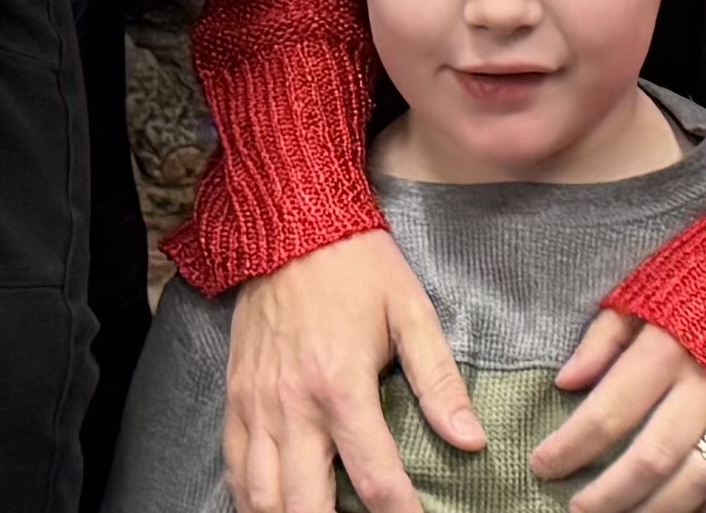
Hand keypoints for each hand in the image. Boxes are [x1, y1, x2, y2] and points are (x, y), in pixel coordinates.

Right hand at [224, 230, 482, 512]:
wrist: (286, 221)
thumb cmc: (356, 266)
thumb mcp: (411, 311)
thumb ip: (439, 380)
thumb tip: (472, 439)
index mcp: (341, 386)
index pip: (375, 480)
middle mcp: (293, 405)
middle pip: (306, 505)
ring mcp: (257, 404)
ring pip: (260, 497)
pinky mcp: (235, 397)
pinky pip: (234, 467)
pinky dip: (252, 500)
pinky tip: (274, 509)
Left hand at [532, 312, 705, 512]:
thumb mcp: (653, 284)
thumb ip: (607, 334)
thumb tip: (565, 380)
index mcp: (668, 346)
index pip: (608, 412)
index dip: (571, 446)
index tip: (541, 464)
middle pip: (650, 459)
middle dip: (608, 494)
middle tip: (576, 510)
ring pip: (697, 482)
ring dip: (655, 511)